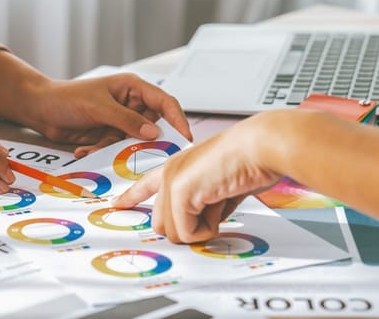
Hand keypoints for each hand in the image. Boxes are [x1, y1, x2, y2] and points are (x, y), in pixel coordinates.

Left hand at [25, 73, 192, 157]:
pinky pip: (116, 149)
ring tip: (97, 146)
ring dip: (117, 149)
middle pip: (153, 126)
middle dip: (146, 142)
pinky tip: (85, 147)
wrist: (40, 109)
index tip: (184, 137)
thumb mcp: (99, 107)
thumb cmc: (67, 98)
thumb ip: (127, 120)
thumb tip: (153, 132)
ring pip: (133, 142)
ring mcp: (120, 121)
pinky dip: (102, 152)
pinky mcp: (109, 135)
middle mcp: (131, 104)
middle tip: (145, 155)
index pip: (165, 102)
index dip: (177, 120)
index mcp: (133, 88)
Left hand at [112, 112, 282, 242]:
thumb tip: (204, 227)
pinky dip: (208, 229)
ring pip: (174, 233)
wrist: (261, 146)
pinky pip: (187, 232)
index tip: (117, 204)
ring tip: (221, 201)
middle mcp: (171, 171)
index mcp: (179, 166)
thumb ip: (206, 204)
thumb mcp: (221, 185)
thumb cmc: (251, 159)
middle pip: (162, 224)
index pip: (146, 183)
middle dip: (189, 228)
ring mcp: (172, 180)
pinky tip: (221, 204)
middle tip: (214, 211)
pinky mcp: (180, 191)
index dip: (132, 196)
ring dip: (203, 228)